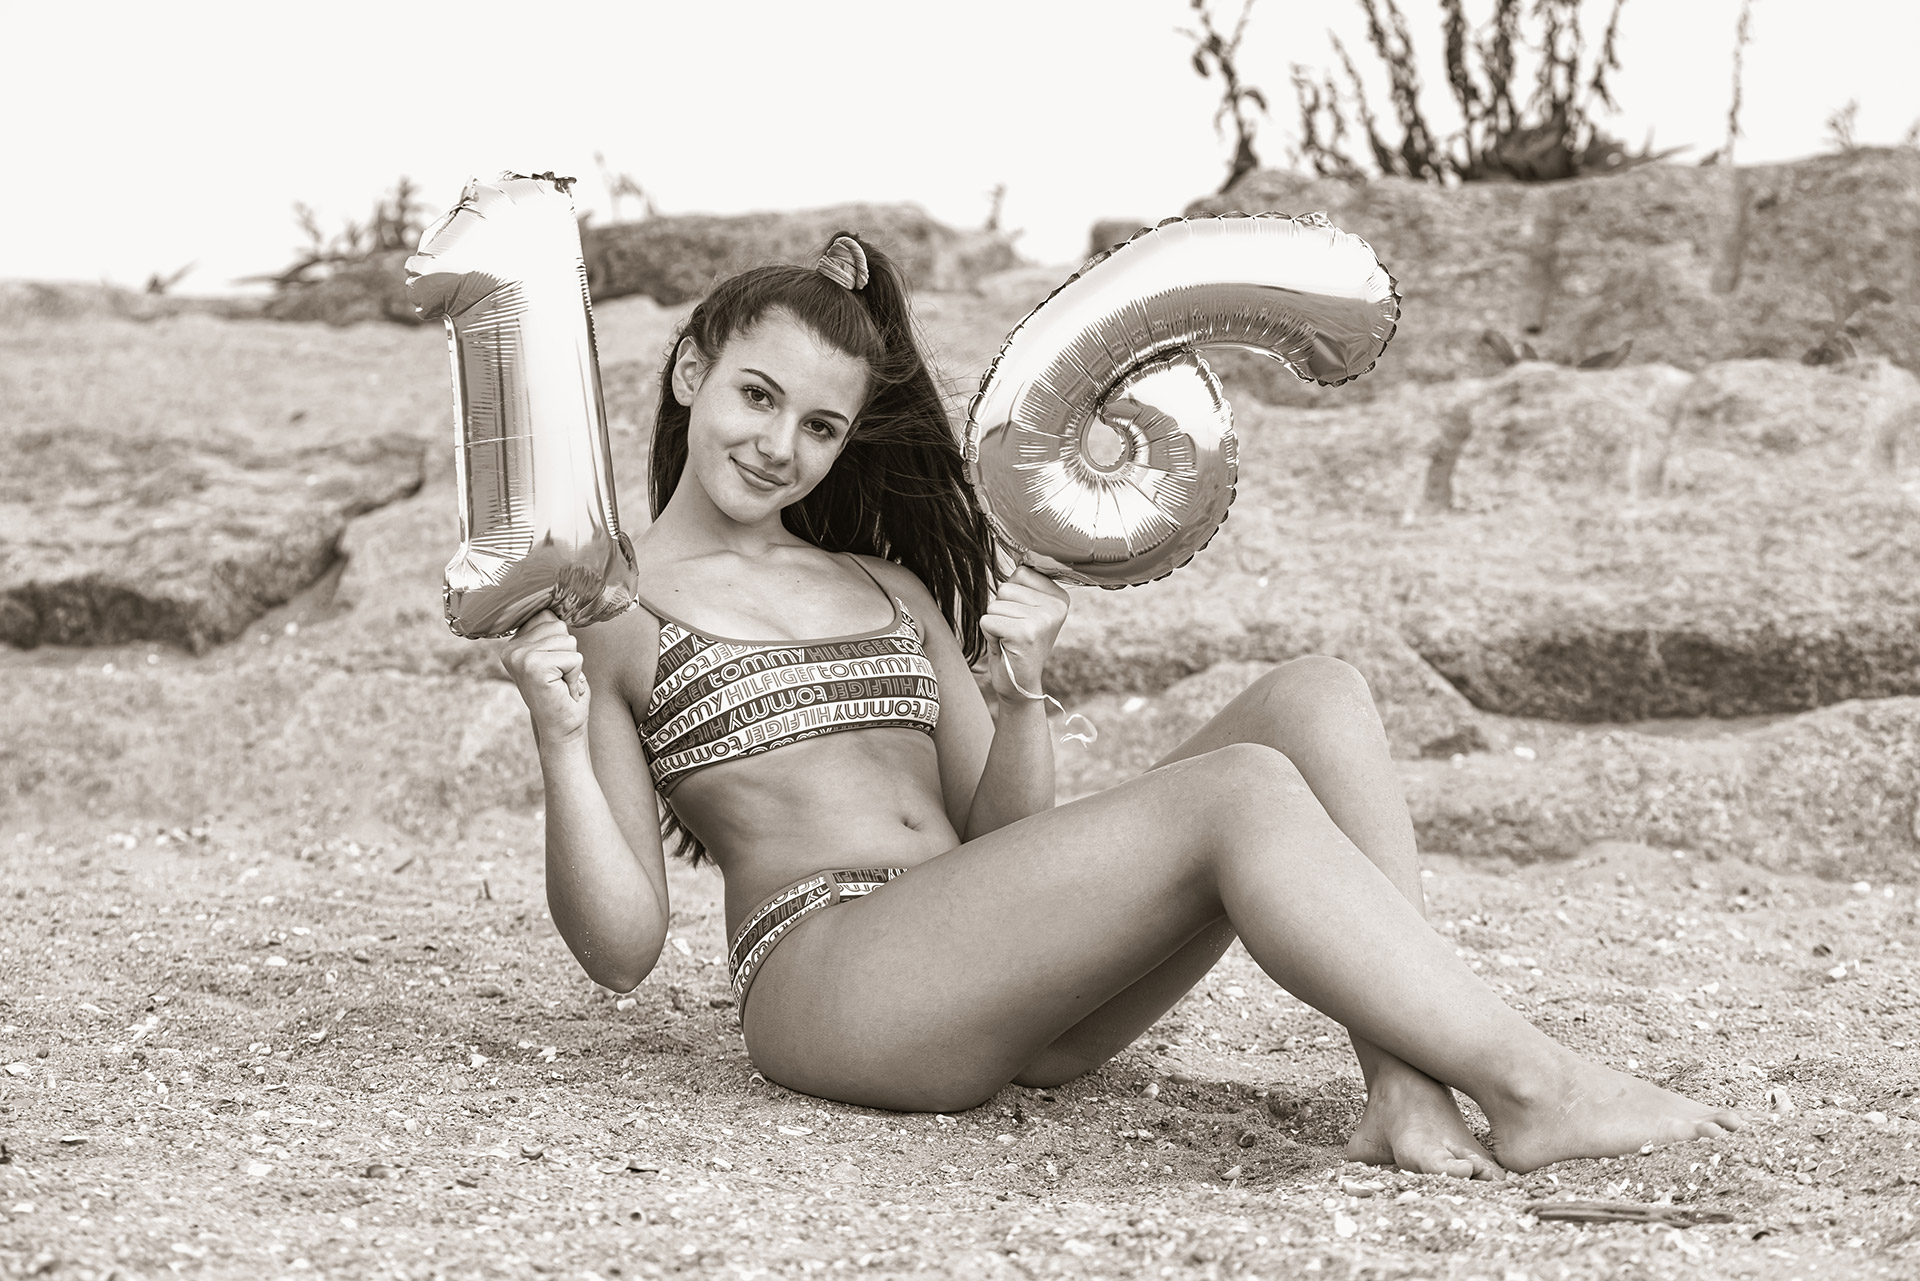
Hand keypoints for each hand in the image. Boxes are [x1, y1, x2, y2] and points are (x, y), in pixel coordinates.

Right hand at [500, 610, 589, 747]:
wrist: (562, 730)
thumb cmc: (563, 693)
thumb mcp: (555, 655)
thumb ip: (550, 631)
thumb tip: (560, 600)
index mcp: (513, 644)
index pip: (547, 615)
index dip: (560, 642)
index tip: (553, 667)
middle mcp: (511, 649)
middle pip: (559, 625)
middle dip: (568, 653)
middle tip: (559, 678)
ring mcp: (519, 657)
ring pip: (568, 640)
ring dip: (573, 665)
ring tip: (560, 684)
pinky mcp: (534, 667)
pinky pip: (574, 658)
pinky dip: (575, 676)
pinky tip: (562, 690)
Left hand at [980, 566, 1069, 701]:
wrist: (1020, 686)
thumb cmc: (1016, 644)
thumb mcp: (1025, 610)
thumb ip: (1023, 585)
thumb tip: (1020, 554)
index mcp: (1060, 597)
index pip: (1020, 572)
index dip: (1011, 597)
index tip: (1023, 619)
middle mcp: (1056, 607)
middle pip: (1005, 587)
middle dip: (1001, 611)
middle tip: (1014, 633)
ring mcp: (1043, 620)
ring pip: (995, 604)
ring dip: (995, 624)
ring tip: (1010, 641)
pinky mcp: (1025, 633)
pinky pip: (988, 620)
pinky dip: (990, 635)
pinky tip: (1006, 648)